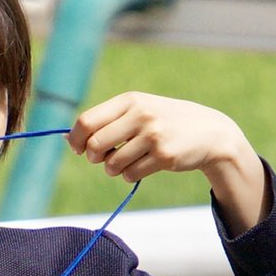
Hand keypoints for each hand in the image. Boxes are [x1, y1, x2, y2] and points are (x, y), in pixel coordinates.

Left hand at [68, 92, 268, 232]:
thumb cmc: (165, 122)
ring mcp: (153, 136)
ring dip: (114, 169)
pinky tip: (145, 165)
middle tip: (103, 157)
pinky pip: (130, 174)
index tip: (77, 149)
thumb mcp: (139, 110)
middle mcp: (140, 115)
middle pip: (95, 145)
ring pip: (112, 164)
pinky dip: (130, 174)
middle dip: (94, 157)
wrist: (210, 132)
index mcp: (130, 100)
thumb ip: (107, 121)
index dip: (76, 139)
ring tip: (129, 161)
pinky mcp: (163, 156)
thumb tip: (66, 139)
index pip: (87, 121)